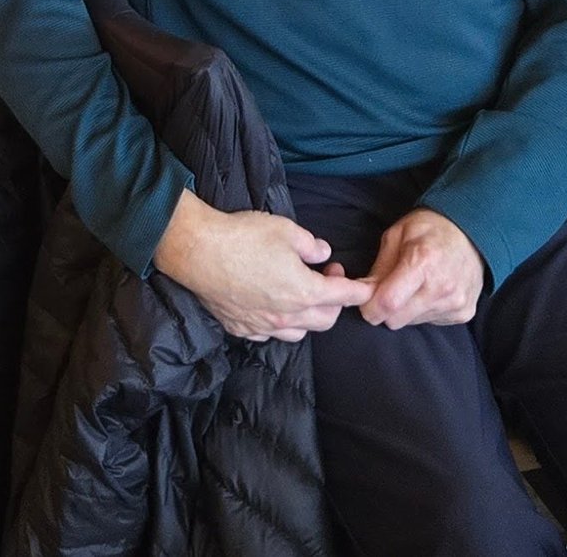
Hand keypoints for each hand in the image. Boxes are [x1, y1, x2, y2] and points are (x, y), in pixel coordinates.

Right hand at [153, 190, 371, 342]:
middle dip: (335, 303)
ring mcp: (262, 326)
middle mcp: (287, 316)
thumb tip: (322, 253)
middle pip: (325, 320)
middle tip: (328, 277)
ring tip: (302, 295)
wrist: (198, 251)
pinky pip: (269, 335)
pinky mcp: (241, 328)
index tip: (368, 288)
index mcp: (304, 291)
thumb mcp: (286, 230)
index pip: (343, 296)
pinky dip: (280, 325)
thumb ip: (311, 245)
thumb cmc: (244, 237)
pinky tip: (273, 309)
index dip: (358, 291)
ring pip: (299, 333)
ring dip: (309, 317)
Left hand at [359, 208, 485, 328]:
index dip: (370, 308)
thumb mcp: (396, 235)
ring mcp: (455, 303)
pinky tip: (431, 291)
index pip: (388, 303)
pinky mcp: (463, 313)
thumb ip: (378, 267)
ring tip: (415, 286)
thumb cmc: (430, 229)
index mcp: (421, 263)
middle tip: (389, 291)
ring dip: (406, 309)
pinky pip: (431, 322)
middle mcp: (441, 288)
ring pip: (412, 323)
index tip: (366, 302)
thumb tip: (362, 295)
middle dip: (385, 310)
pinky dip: (424, 311)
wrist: (473, 231)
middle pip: (397, 320)